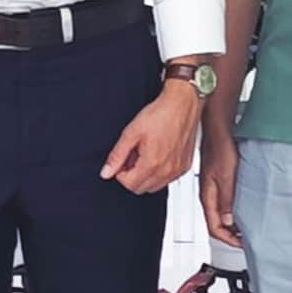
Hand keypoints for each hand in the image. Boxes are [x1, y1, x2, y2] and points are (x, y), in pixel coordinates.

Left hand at [102, 80, 202, 194]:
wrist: (183, 104)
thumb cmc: (160, 114)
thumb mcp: (131, 133)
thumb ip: (117, 155)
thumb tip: (106, 172)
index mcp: (152, 164)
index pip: (129, 185)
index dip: (120, 174)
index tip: (121, 160)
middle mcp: (167, 171)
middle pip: (141, 188)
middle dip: (132, 176)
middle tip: (131, 157)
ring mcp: (178, 170)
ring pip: (154, 186)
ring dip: (145, 175)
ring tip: (144, 154)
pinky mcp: (185, 166)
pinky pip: (167, 179)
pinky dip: (158, 172)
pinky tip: (156, 155)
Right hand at [200, 117, 243, 247]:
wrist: (217, 128)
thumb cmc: (220, 148)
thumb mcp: (226, 176)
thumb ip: (226, 199)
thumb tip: (228, 220)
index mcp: (207, 197)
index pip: (214, 227)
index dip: (228, 239)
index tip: (242, 245)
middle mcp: (209, 195)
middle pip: (217, 223)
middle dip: (232, 234)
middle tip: (248, 239)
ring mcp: (215, 188)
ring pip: (222, 213)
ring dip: (235, 222)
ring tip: (249, 226)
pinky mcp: (221, 181)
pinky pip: (227, 202)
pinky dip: (236, 209)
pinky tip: (246, 206)